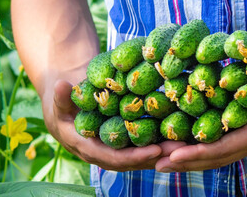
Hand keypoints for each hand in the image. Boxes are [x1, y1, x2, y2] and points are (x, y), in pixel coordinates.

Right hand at [44, 80, 185, 170]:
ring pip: (141, 157)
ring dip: (163, 153)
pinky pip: (142, 147)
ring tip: (187, 144)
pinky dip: (160, 143)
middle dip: (156, 157)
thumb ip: (61, 96)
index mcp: (87, 148)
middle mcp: (102, 154)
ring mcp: (114, 150)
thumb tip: (62, 85)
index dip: (133, 156)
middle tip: (180, 149)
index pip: (113, 158)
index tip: (154, 151)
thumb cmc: (63, 103)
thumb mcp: (59, 99)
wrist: (65, 106)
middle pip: (133, 161)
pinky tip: (179, 136)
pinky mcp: (123, 144)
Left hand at [155, 69, 246, 171]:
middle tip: (152, 162)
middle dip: (182, 161)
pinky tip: (186, 149)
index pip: (221, 148)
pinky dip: (201, 153)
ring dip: (188, 160)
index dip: (195, 153)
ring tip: (160, 161)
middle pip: (212, 159)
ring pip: (215, 157)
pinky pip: (221, 150)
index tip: (170, 156)